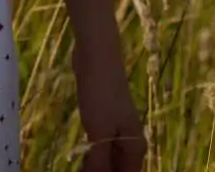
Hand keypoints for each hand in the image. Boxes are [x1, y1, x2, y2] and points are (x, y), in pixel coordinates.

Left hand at [73, 43, 146, 171]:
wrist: (97, 54)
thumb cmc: (100, 93)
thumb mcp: (98, 132)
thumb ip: (99, 163)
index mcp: (136, 148)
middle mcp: (131, 142)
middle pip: (118, 171)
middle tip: (79, 171)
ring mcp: (119, 130)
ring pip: (109, 160)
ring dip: (95, 168)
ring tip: (78, 169)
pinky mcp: (106, 119)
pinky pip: (102, 147)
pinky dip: (93, 156)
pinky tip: (81, 160)